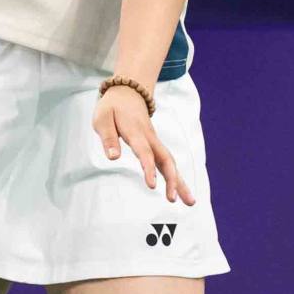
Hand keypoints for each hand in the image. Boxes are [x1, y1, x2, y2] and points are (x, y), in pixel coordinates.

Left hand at [94, 87, 194, 205]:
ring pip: (171, 162)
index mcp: (136, 132)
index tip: (152, 185)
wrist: (128, 91)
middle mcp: (150, 138)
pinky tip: (181, 192)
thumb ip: (108, 138)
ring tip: (190, 202)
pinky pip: (168, 162)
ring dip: (180, 182)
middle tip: (175, 199)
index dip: (149, 168)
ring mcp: (155, 142)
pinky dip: (176, 177)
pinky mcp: (156, 146)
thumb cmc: (112, 107)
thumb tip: (113, 158)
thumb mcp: (102, 119)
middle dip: (173, 180)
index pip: (145, 153)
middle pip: (166, 160)